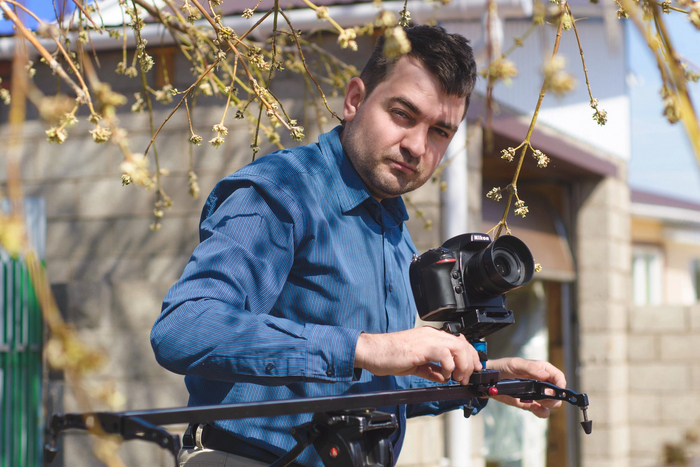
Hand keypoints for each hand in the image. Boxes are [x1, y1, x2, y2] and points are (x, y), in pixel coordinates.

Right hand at [354, 327, 480, 384]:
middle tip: (467, 377)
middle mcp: (432, 334)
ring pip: (457, 347)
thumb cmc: (389, 356)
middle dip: (470, 362)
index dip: (470, 354)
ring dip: (462, 365)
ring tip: (458, 378)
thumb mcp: (416, 364)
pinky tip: (443, 375)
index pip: (458, 341)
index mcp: (430, 336)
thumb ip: (431, 369)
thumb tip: (444, 376)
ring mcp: (427, 339)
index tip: (473, 368)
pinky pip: (445, 354)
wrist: (373, 352)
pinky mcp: (422, 347)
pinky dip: (448, 366)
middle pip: (462, 343)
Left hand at [486, 357, 565, 417]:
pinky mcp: (530, 404)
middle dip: (553, 396)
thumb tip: (545, 375)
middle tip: (542, 395)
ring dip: (548, 404)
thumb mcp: (515, 364)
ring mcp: (537, 394)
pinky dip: (541, 412)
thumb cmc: (503, 367)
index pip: (558, 377)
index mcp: (542, 369)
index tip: (559, 390)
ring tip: (536, 400)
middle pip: (558, 393)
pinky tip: (534, 408)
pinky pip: (542, 411)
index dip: (561, 384)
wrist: (490, 380)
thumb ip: (530, 368)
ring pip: (552, 403)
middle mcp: (542, 382)